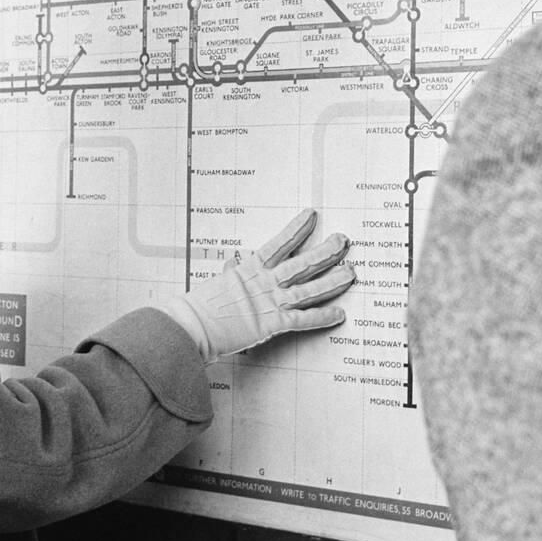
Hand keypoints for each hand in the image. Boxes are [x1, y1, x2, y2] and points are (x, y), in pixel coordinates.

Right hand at [163, 208, 353, 362]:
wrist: (191, 325)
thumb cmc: (200, 305)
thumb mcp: (218, 282)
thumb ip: (231, 271)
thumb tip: (234, 262)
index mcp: (249, 269)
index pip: (279, 243)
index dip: (298, 228)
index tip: (312, 215)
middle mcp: (264, 282)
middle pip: (302, 263)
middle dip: (326, 252)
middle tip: (344, 241)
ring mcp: (269, 302)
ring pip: (308, 289)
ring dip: (332, 281)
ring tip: (351, 273)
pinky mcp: (271, 325)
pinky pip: (302, 320)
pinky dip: (321, 317)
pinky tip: (339, 313)